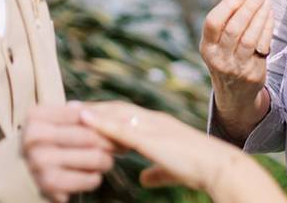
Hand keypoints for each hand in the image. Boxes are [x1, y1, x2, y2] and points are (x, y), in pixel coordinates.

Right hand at [22, 102, 115, 202]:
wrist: (25, 172)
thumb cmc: (52, 141)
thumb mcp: (60, 122)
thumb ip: (84, 115)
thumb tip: (119, 116)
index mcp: (36, 115)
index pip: (81, 114)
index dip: (106, 120)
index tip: (126, 124)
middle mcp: (33, 137)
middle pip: (89, 136)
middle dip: (111, 141)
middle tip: (123, 144)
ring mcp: (38, 162)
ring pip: (93, 158)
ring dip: (106, 161)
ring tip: (107, 160)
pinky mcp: (48, 184)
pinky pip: (87, 179)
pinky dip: (94, 178)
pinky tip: (92, 175)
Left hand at [79, 101, 245, 191]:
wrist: (216, 166)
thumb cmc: (198, 168)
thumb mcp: (170, 169)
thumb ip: (156, 172)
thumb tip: (142, 179)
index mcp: (158, 125)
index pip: (127, 114)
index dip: (106, 113)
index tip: (87, 113)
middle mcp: (153, 120)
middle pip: (117, 109)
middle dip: (94, 108)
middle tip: (70, 108)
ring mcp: (151, 126)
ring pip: (116, 114)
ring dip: (92, 111)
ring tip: (70, 111)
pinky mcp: (149, 137)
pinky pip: (120, 128)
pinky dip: (101, 122)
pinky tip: (85, 120)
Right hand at [199, 0, 273, 113]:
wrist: (234, 94)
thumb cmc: (226, 58)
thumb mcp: (216, 46)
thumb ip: (224, 24)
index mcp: (207, 48)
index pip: (213, 22)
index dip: (228, 5)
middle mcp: (219, 59)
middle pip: (234, 29)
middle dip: (248, 8)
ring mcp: (236, 68)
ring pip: (249, 38)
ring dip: (260, 17)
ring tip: (266, 2)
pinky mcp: (253, 74)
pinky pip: (262, 47)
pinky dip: (267, 29)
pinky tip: (269, 16)